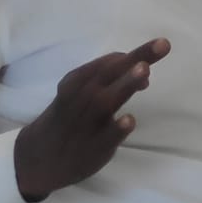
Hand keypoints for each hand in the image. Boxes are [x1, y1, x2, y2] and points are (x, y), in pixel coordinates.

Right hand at [14, 39, 169, 201]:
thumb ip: (111, 79)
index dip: (133, 56)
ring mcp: (87, 123)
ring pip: (106, 101)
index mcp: (77, 81)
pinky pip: (105, 136)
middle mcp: (81, 98)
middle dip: (136, 57)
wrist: (37, 159)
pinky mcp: (92, 147)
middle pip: (111, 74)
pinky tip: (128, 120)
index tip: (150, 58)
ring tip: (144, 70)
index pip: (108, 62)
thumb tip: (144, 69)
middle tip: (163, 44)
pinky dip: (116, 128)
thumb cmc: (66, 118)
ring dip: (126, 84)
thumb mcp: (78, 93)